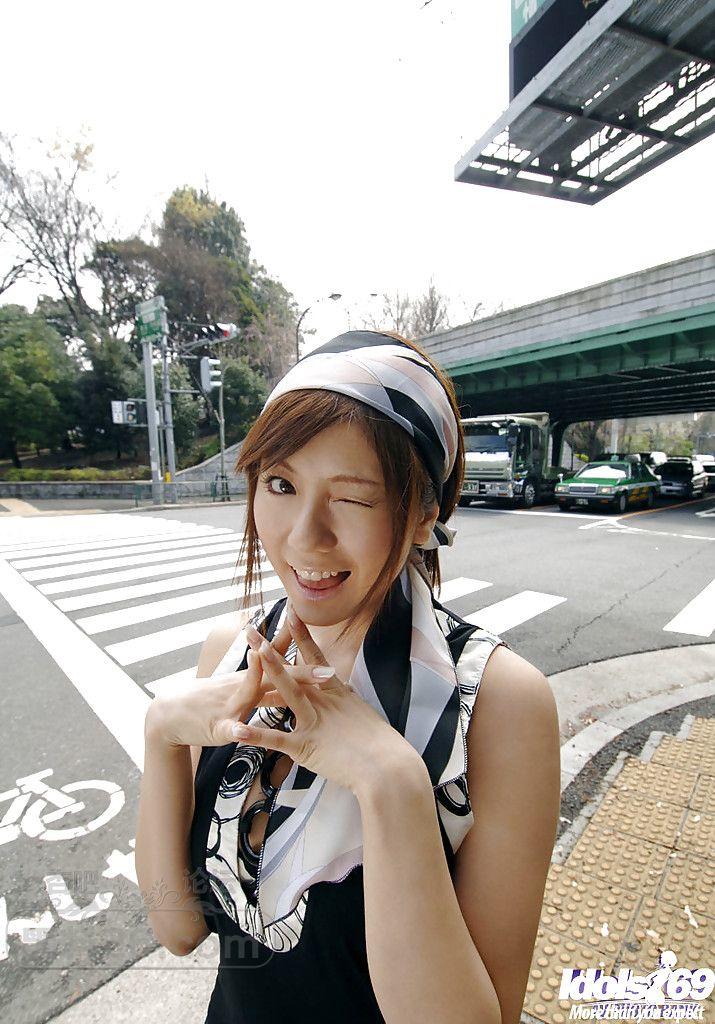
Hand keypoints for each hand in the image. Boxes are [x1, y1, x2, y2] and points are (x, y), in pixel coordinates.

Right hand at [145, 613, 320, 747]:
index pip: (285, 664)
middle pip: (277, 674)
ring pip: (249, 692)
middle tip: (328, 672)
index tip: (335, 653)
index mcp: (255, 679)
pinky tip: (241, 731)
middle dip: (302, 673)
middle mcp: (244, 685)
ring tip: (285, 688)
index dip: (308, 658)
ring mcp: (230, 703)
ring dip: (264, 685)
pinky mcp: (216, 725)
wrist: (171, 712)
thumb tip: (297, 673)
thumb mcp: (244, 687)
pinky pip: (227, 727)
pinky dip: (234, 729)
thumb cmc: (213, 700)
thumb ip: (270, 679)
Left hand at [235, 603, 414, 793]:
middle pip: (294, 670)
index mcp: (336, 693)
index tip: (290, 615)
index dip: (302, 636)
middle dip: (271, 649)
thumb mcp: (360, 714)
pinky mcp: (307, 746)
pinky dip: (256, 735)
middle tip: (251, 631)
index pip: (315, 659)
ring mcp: (315, 721)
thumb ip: (345, 701)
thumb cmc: (380, 745)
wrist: (389, 767)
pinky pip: (278, 739)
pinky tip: (237, 729)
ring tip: (251, 653)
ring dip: (269, 671)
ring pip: (288, 692)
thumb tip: (342, 691)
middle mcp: (324, 701)